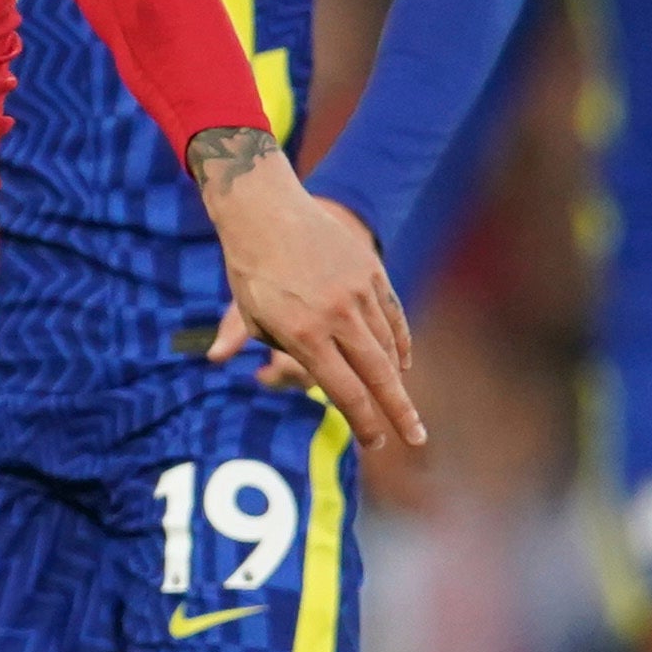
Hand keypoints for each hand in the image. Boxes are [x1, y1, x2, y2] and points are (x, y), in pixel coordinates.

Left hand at [194, 138, 425, 452]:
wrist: (266, 209)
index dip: (363, 422)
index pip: (344, 391)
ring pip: (389, 346)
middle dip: (399, 412)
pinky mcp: (370, 270)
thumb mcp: (248, 313)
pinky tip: (403, 363)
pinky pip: (393, 315)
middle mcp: (336, 315)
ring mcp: (357, 291)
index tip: (374, 442)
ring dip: (397, 378)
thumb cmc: (251, 268)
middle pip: (379, 376)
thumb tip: (235, 368)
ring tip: (402, 402)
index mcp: (303, 334)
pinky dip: (401, 341)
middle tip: (416, 438)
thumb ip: (254, 345)